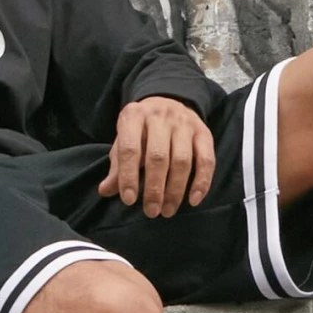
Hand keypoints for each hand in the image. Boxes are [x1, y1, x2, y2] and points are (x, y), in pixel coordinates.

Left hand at [98, 96, 215, 217]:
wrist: (169, 101)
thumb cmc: (141, 130)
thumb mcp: (124, 141)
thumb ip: (117, 166)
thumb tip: (105, 191)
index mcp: (134, 116)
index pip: (130, 149)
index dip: (128, 176)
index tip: (129, 200)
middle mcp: (160, 116)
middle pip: (158, 157)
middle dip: (154, 188)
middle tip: (151, 212)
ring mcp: (184, 123)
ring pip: (182, 160)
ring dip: (175, 190)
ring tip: (167, 210)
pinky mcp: (203, 132)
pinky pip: (206, 160)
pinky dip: (201, 182)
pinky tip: (193, 200)